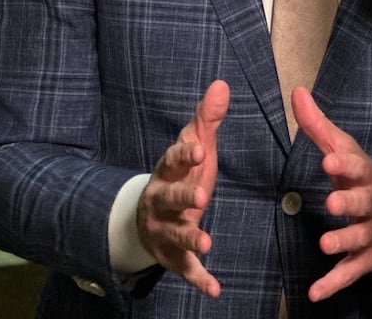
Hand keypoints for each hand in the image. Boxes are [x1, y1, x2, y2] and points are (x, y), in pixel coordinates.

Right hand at [136, 79, 228, 297]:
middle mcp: (162, 199)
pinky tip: (214, 289)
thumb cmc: (181, 174)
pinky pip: (185, 268)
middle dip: (184, 195)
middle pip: (170, 197)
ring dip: (190, 236)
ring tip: (206, 241)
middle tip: (201, 196)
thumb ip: (208, 118)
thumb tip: (222, 83)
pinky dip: (198, 278)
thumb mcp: (195, 147)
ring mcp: (165, 228)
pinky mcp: (173, 255)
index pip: (174, 159)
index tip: (200, 147)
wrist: (150, 216)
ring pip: (175, 232)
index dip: (185, 154)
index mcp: (169, 170)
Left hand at [291, 87, 371, 301]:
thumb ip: (318, 126)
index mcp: (364, 174)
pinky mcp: (366, 259)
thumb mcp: (344, 150)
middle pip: (363, 202)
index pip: (357, 165)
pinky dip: (334, 283)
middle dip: (349, 202)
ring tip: (326, 244)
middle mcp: (371, 203)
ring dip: (344, 241)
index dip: (344, 163)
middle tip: (333, 203)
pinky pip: (351, 272)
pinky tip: (316, 292)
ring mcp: (371, 232)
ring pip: (359, 238)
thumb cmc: (364, 178)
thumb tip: (297, 94)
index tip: (329, 160)